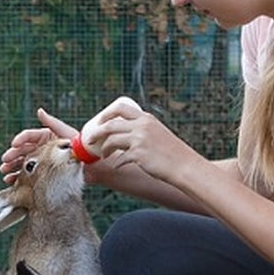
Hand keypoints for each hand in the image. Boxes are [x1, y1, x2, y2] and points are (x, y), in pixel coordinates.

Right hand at [0, 108, 76, 183]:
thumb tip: (39, 110)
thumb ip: (52, 123)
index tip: (14, 144)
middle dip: (12, 155)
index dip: (20, 140)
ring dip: (12, 167)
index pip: (28, 136)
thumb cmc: (81, 147)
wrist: (93, 167)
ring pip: (22, 163)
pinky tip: (11, 180)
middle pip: (22, 151)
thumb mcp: (66, 133)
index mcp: (45, 137)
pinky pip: (28, 176)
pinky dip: (18, 178)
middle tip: (5, 161)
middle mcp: (41, 149)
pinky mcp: (43, 175)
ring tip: (5, 172)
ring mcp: (41, 162)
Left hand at [85, 97, 202, 185]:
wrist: (183, 165)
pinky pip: (120, 158)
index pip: (120, 108)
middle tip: (90, 139)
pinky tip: (117, 166)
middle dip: (97, 132)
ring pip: (111, 140)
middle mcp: (141, 126)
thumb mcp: (158, 133)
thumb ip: (143, 130)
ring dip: (104, 148)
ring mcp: (139, 140)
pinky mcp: (138, 154)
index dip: (106, 114)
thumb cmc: (172, 152)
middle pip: (110, 124)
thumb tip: (125, 135)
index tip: (100, 122)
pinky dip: (116, 163)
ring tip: (103, 154)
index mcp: (146, 118)